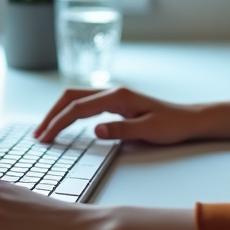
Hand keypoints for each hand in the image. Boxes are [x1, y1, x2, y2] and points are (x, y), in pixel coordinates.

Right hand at [32, 86, 229, 144]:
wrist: (191, 120)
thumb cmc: (173, 125)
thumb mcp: (149, 130)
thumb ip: (121, 130)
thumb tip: (95, 130)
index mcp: (119, 97)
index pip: (79, 107)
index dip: (59, 121)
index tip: (45, 137)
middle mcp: (114, 92)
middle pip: (71, 97)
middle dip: (52, 114)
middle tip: (38, 135)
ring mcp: (114, 96)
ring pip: (77, 98)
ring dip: (59, 112)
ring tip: (45, 130)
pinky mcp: (116, 104)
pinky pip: (86, 104)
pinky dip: (70, 113)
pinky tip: (65, 125)